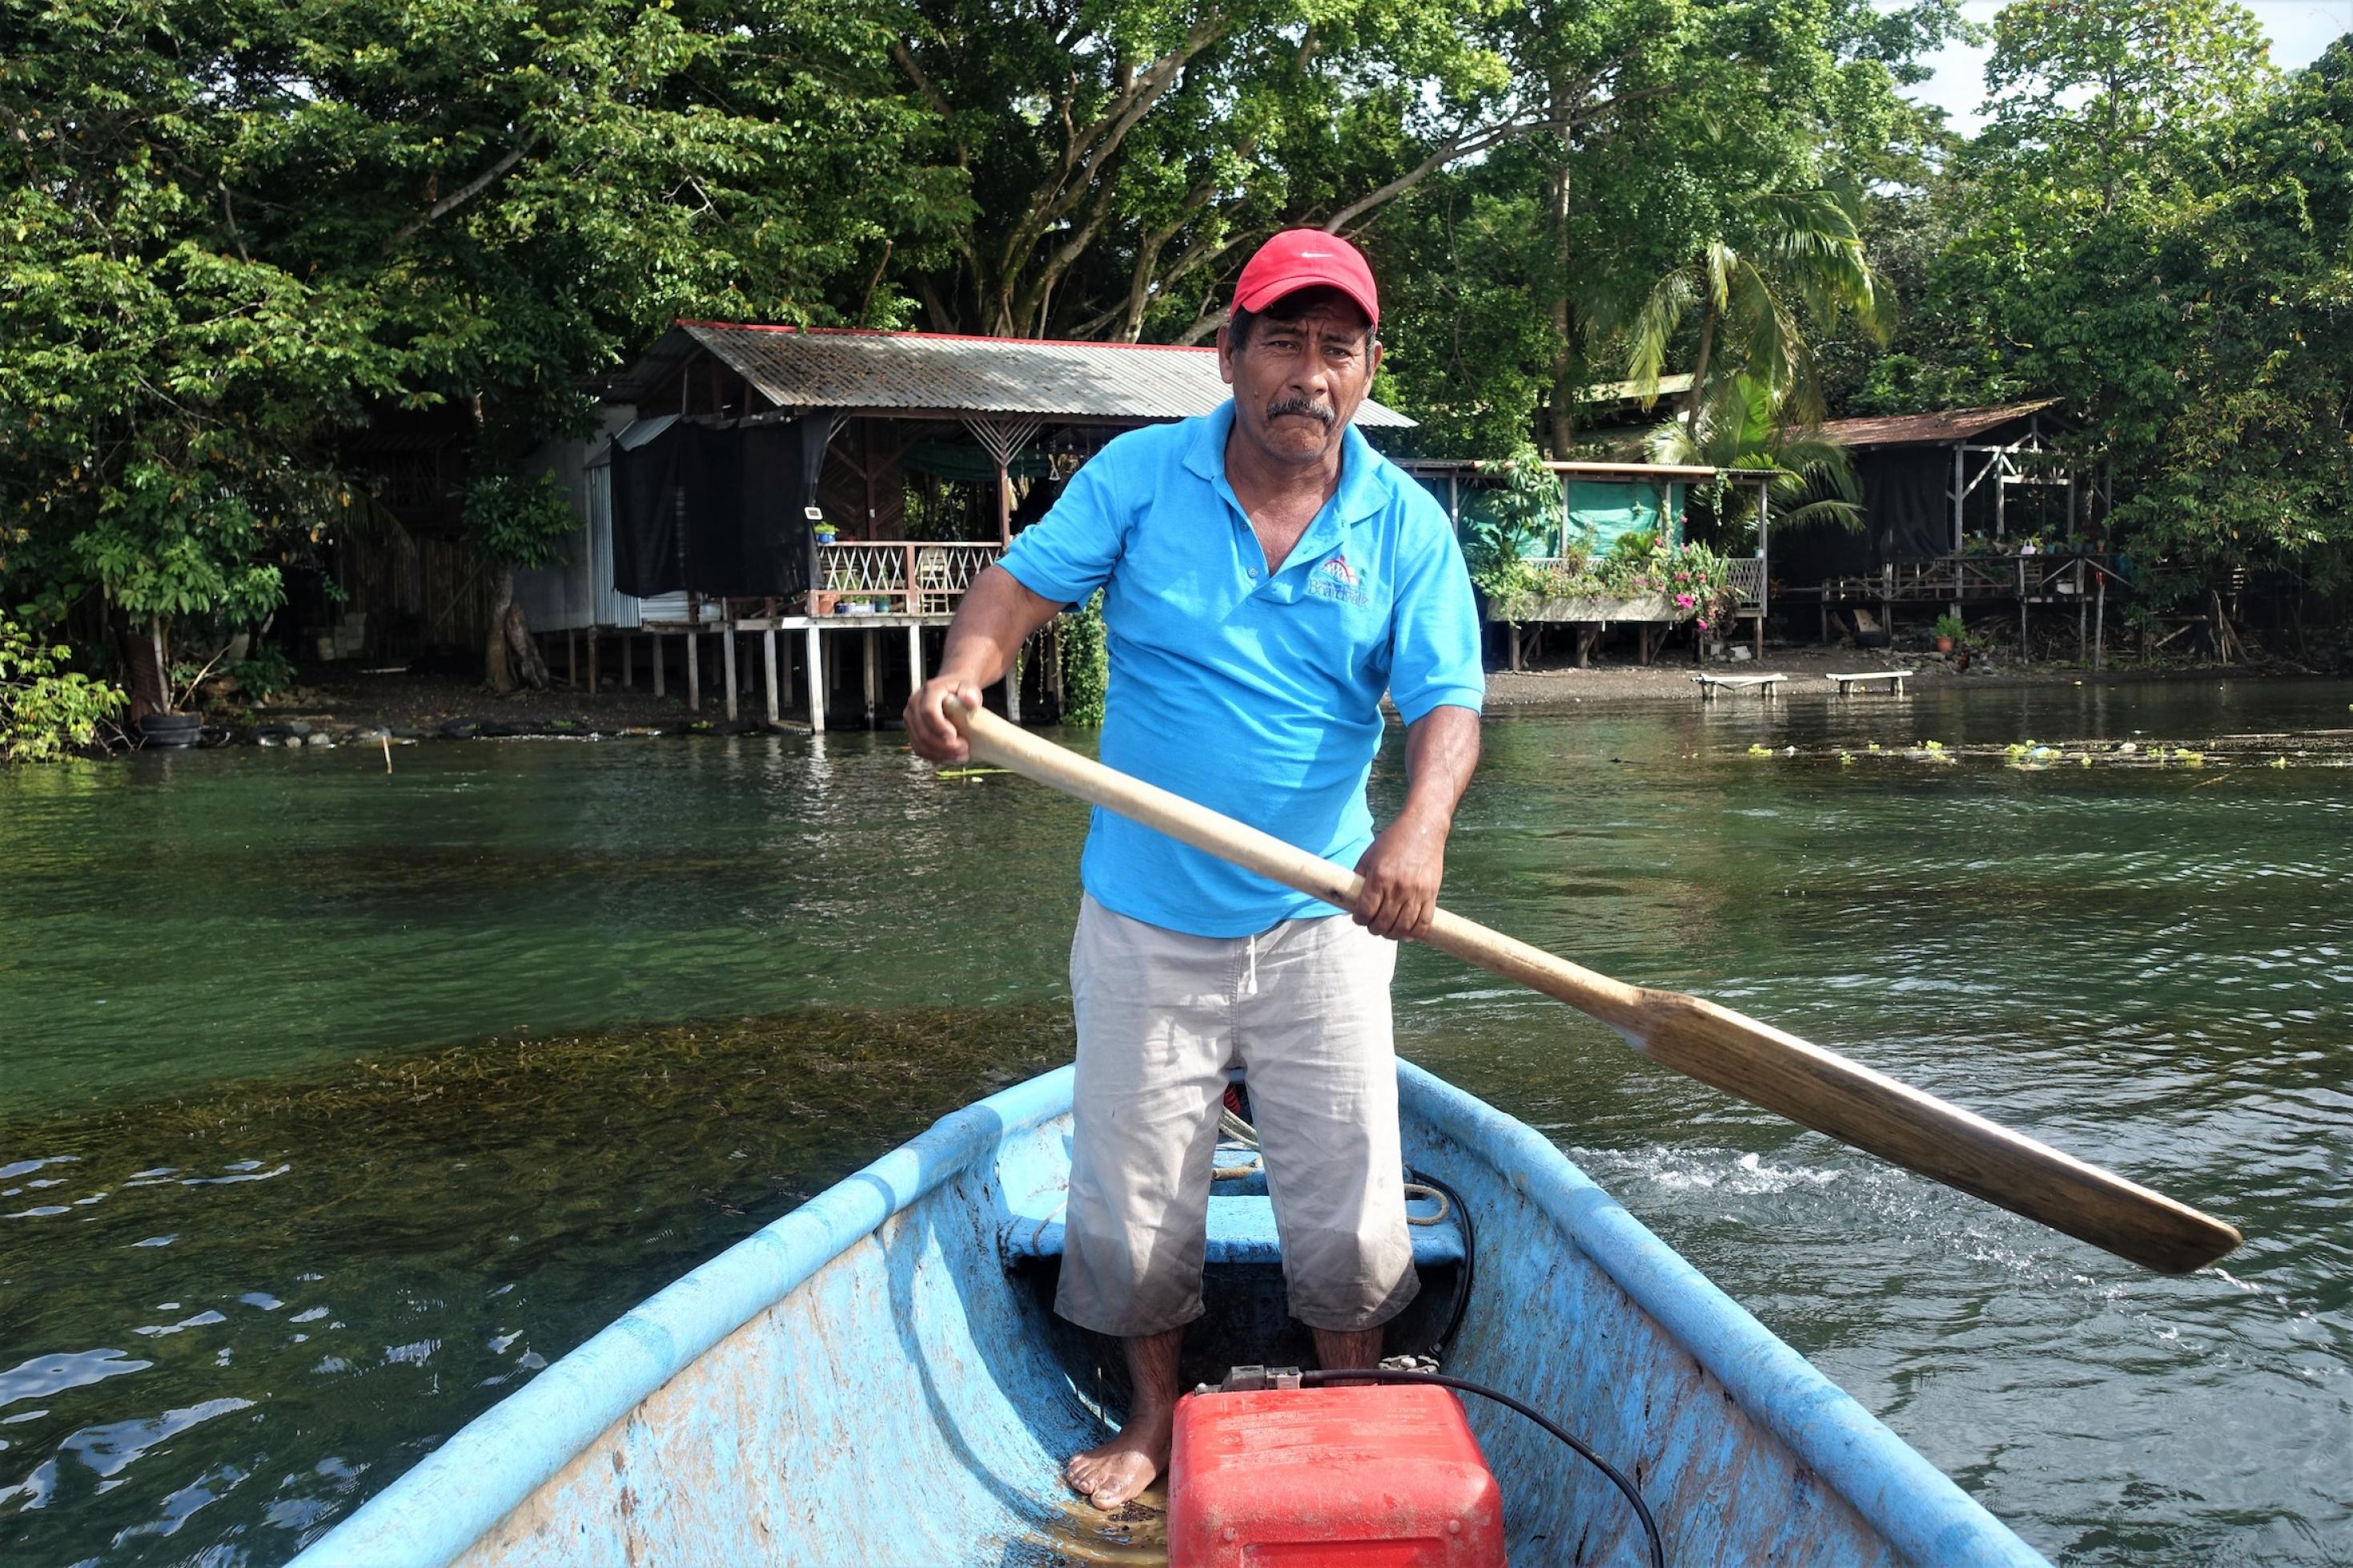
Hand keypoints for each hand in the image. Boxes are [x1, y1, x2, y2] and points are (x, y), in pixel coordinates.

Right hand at [905, 673, 985, 762]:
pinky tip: (951, 757)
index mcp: (929, 692)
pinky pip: (920, 749)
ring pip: (920, 744)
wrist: (951, 690)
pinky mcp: (913, 732)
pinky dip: (935, 757)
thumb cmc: (960, 689)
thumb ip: (970, 692)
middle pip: (923, 731)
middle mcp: (915, 704)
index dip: (940, 727)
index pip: (928, 712)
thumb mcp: (969, 687)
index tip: (955, 736)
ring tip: (961, 755)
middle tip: (964, 749)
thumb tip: (970, 700)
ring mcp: (911, 719)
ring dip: (940, 754)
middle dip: (943, 745)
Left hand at [1351, 812, 1447, 940]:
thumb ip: (1360, 878)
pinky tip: (1408, 933)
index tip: (1358, 919)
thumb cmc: (1393, 841)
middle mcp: (1397, 887)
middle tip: (1372, 926)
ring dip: (1393, 935)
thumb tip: (1350, 899)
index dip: (1359, 920)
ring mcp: (1416, 892)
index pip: (1365, 911)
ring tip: (1388, 931)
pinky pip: (1424, 922)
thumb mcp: (1369, 856)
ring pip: (1403, 926)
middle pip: (1383, 923)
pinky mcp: (1431, 893)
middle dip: (1374, 929)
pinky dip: (1415, 932)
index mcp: (1379, 878)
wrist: (1422, 828)